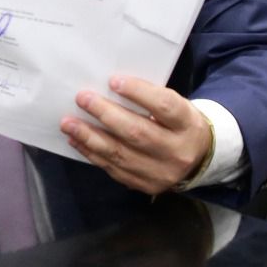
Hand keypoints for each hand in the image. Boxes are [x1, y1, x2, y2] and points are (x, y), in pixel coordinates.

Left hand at [61, 76, 212, 194]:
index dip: (138, 92)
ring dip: (89, 137)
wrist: (199, 160)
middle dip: (105, 114)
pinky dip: (92, 153)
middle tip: (82, 98)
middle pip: (137, 132)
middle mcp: (177, 151)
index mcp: (187, 125)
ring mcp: (161, 173)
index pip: (163, 106)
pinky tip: (76, 140)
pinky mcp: (146, 186)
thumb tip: (108, 86)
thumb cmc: (179, 124)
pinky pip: (114, 169)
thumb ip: (150, 98)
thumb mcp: (177, 106)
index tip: (113, 80)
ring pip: (120, 154)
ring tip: (68, 123)